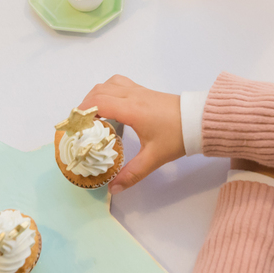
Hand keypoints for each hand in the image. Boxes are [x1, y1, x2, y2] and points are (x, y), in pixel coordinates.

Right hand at [80, 75, 184, 193]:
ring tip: (92, 114)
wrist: (200, 120)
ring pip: (108, 83)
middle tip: (79, 124)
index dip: (82, 112)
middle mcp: (132, 95)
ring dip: (96, 95)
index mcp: (131, 109)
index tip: (73, 125)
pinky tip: (110, 106)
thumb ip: (132, 174)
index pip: (98, 103)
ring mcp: (139, 90)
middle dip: (84, 105)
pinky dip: (108, 91)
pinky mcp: (145, 91)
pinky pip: (119, 83)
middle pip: (99, 91)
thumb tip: (113, 189)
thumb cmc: (177, 136)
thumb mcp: (154, 158)